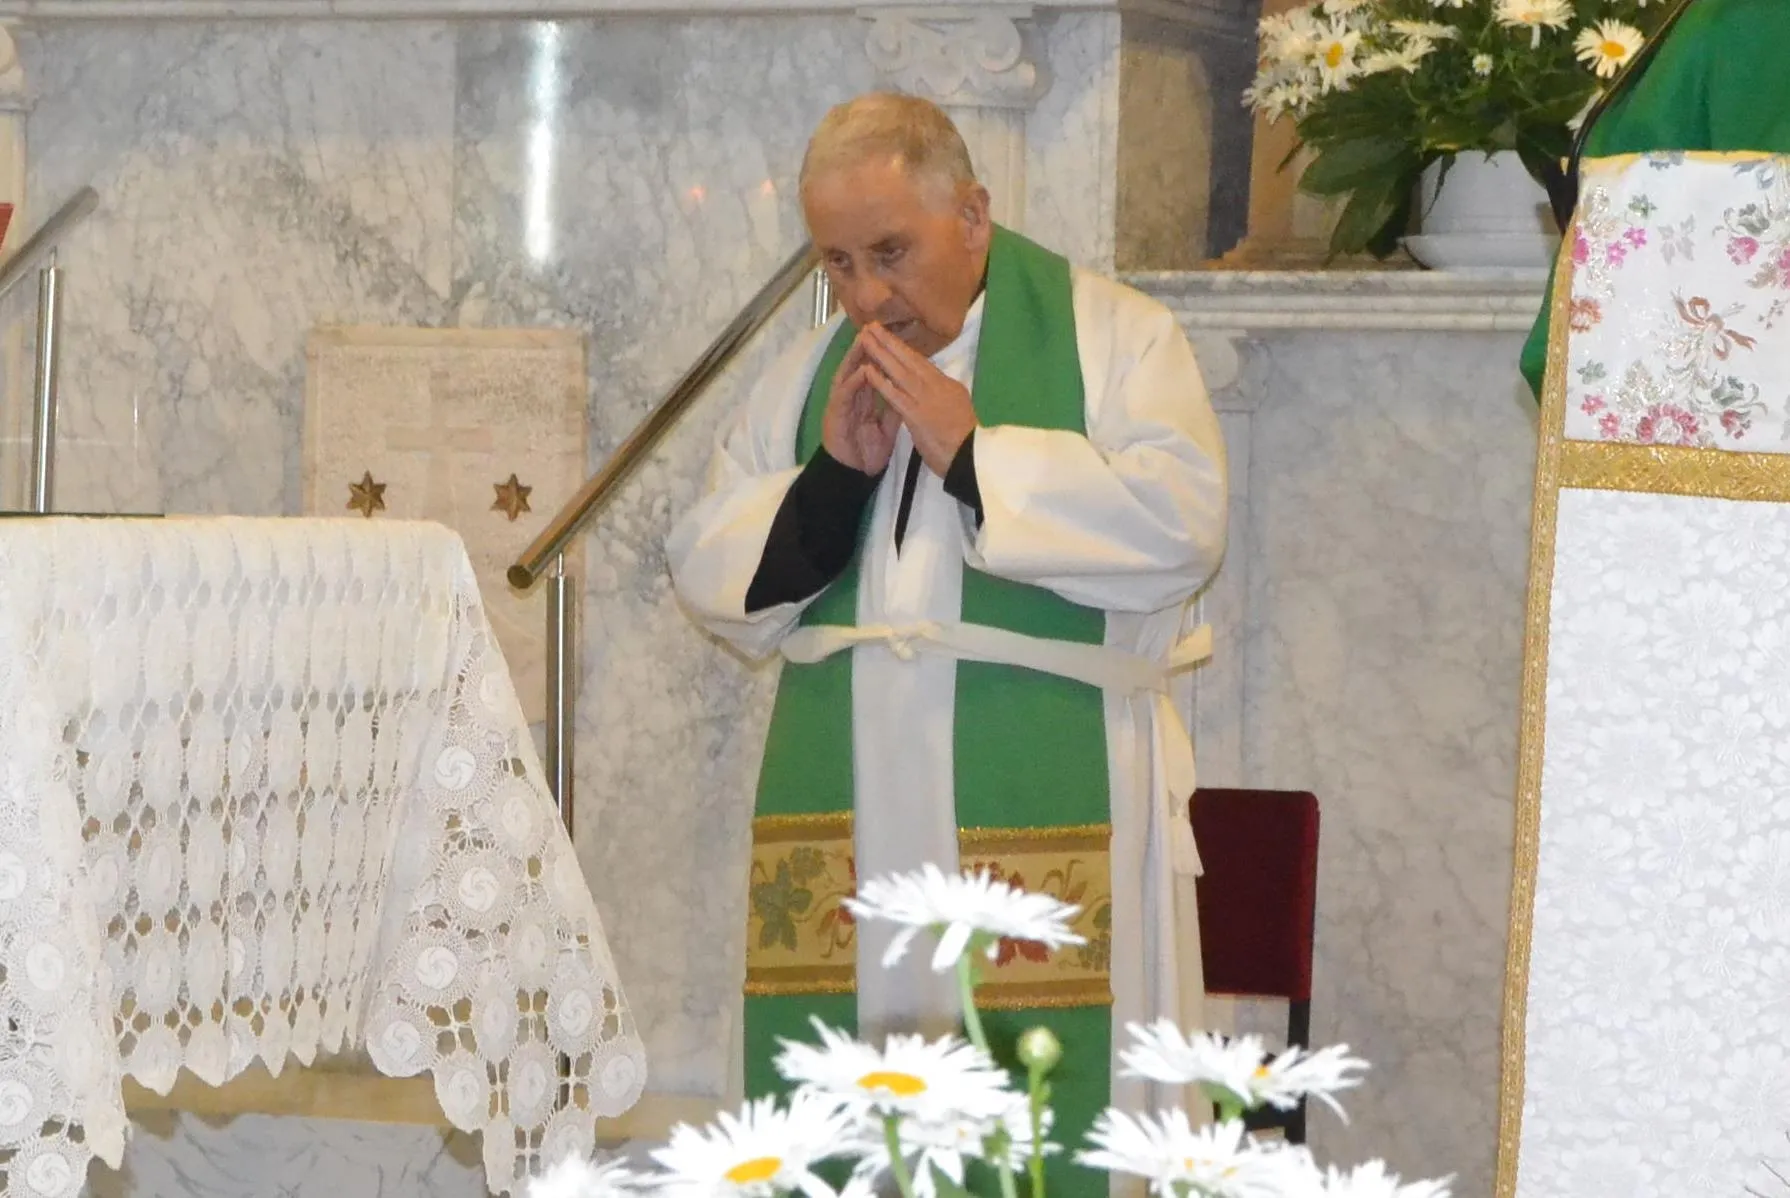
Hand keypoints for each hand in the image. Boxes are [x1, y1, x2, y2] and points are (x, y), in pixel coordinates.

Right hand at [820, 336, 901, 475]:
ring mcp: (842, 403)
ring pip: (848, 374)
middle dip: (867, 347)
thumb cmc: (867, 451)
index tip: (895, 338)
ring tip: (865, 339)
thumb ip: (895, 408)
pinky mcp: (835, 414)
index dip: (883, 355)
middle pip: (859, 365)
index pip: (874, 371)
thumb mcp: (887, 426)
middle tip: (876, 327)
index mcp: (865, 397)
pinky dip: (853, 381)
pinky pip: (844, 394)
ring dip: (855, 357)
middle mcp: (852, 396)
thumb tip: (910, 392)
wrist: (853, 474)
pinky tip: (862, 370)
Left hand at [858, 324, 976, 475]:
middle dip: (889, 342)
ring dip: (880, 353)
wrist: (972, 456)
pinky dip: (880, 381)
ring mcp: (926, 399)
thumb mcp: (959, 409)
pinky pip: (894, 395)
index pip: (921, 363)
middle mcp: (937, 386)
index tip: (888, 336)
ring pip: (899, 371)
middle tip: (871, 326)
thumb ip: (944, 397)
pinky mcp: (916, 414)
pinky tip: (867, 370)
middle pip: (909, 359)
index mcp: (948, 385)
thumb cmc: (967, 440)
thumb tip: (936, 389)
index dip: (903, 348)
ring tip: (865, 338)